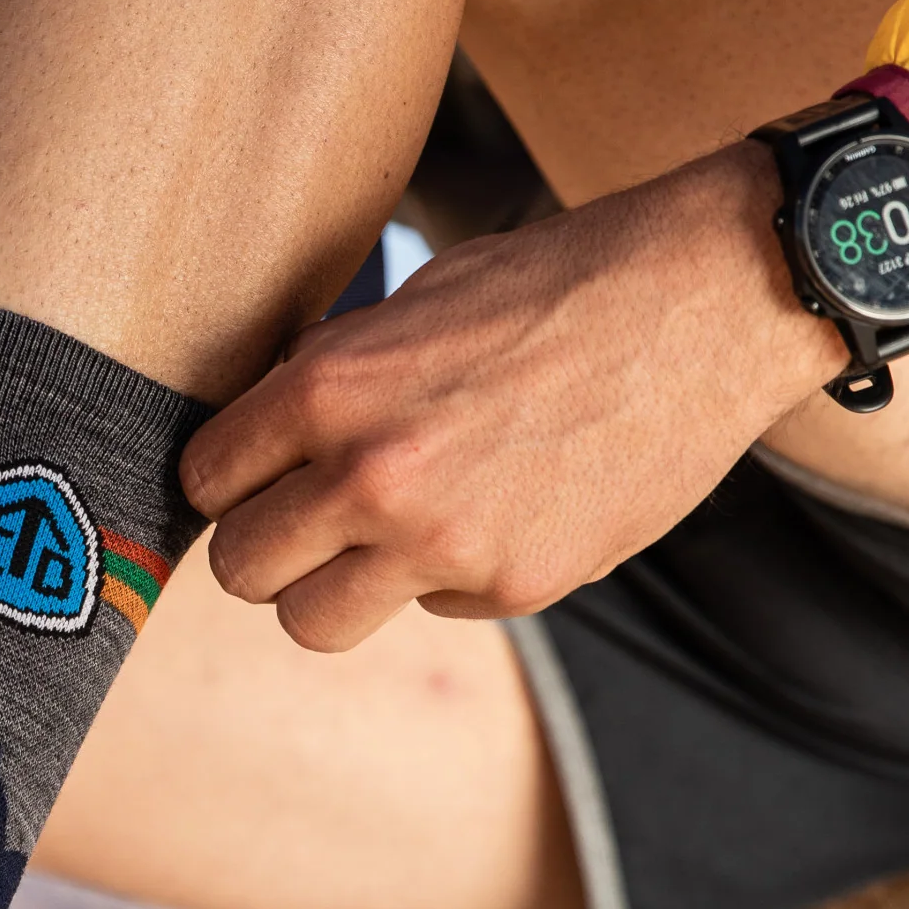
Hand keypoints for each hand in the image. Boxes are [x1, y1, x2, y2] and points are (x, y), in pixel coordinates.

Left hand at [180, 145, 845, 650]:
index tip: (255, 478)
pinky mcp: (514, 587)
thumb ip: (331, 376)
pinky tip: (493, 516)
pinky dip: (444, 581)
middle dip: (265, 547)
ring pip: (312, 623)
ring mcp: (442, 544)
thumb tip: (271, 433)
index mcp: (328, 389)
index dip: (229, 480)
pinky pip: (430, 612)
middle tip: (305, 522)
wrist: (702, 305)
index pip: (206, 479)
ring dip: (330, 591)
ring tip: (375, 546)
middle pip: (241, 569)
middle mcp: (370, 476)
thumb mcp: (411, 303)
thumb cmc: (557, 284)